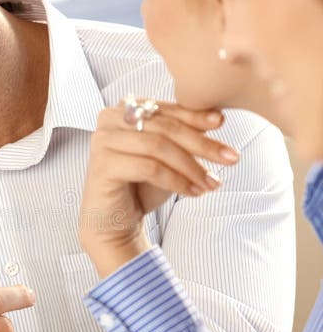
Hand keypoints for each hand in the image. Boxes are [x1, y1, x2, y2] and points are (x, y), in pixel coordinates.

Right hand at [79, 101, 238, 275]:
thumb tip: (217, 117)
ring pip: (158, 147)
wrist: (114, 222)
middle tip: (230, 158)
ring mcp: (103, 141)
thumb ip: (184, 135)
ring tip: (211, 183)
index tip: (221, 123)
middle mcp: (109, 119)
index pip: (166, 110)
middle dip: (201, 144)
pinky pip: (149, 168)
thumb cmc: (140, 186)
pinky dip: (176, 181)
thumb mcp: (169, 157)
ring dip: (191, 166)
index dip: (195, 116)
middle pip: (164, 127)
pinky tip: (193, 192)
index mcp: (123, 109)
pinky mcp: (103, 165)